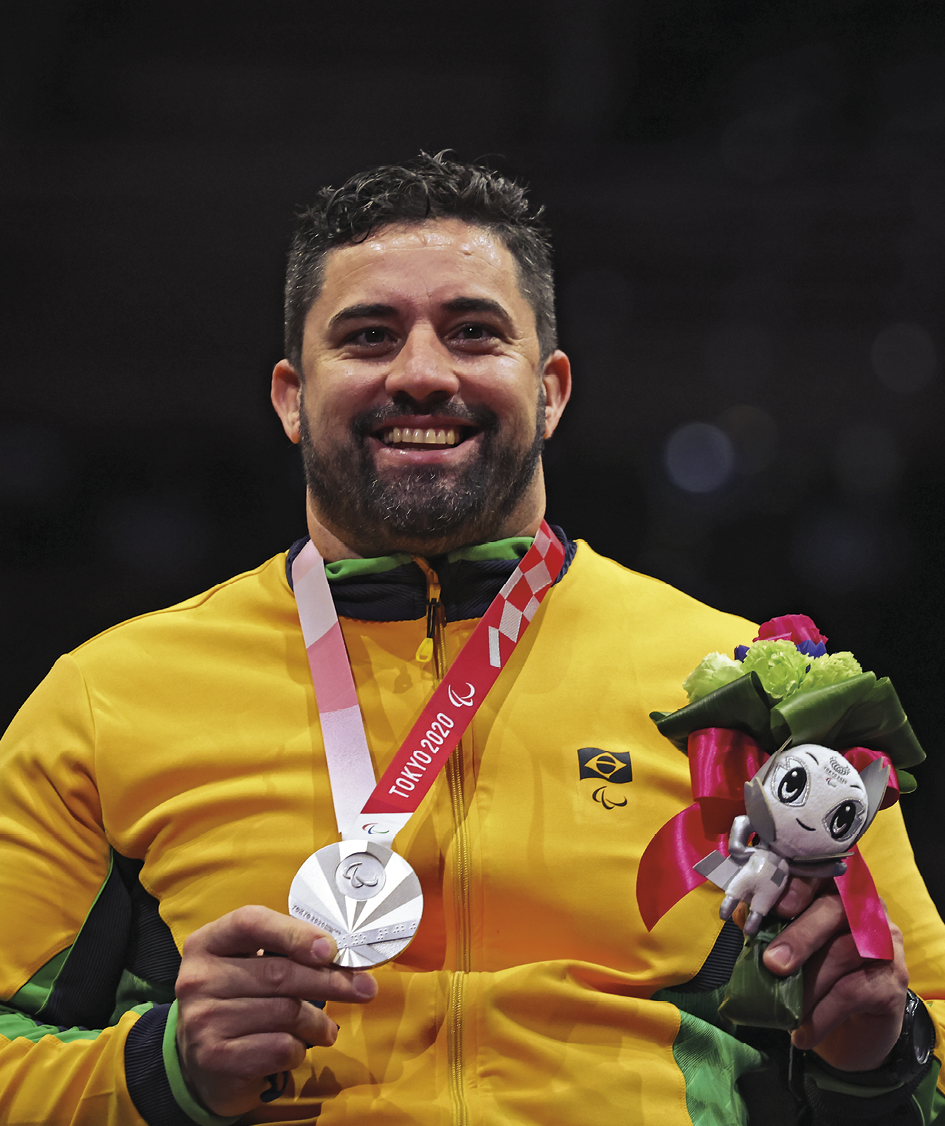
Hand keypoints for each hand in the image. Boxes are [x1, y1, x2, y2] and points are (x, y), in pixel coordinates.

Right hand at [175, 905, 377, 1116]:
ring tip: (326, 1029)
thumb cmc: (239, 1001)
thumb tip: (342, 956)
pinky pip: (278, 1047)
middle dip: (331, 981)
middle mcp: (197, 978)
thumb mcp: (251, 966)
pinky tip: (295, 1048)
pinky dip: (298, 1049)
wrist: (201, 1064)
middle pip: (278, 972)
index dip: (295, 933)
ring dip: (318, 1023)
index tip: (331, 949)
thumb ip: (285, 953)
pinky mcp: (214, 1058)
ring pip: (285, 1012)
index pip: (251, 922)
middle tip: (365, 989)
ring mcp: (202, 1019)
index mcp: (207, 943)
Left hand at [762, 880, 908, 1071]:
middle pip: (834, 909)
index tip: (778, 906)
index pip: (821, 876)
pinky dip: (823, 1014)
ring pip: (844, 952)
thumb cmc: (812, 974)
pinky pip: (854, 991)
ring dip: (808, 984)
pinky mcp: (892, 982)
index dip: (800, 885)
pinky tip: (802, 1033)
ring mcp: (884, 945)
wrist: (850, 1030)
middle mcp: (865, 910)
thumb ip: (767, 926)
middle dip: (800, 935)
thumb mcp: (787, 947)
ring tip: (783, 1010)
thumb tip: (740, 912)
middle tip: (773, 964)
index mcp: (835, 891)